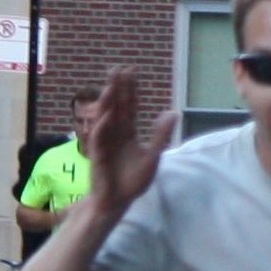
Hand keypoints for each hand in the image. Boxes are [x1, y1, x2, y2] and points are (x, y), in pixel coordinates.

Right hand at [80, 65, 172, 219]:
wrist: (118, 201)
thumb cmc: (132, 180)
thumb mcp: (152, 155)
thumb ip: (161, 135)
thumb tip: (174, 112)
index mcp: (128, 132)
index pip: (129, 106)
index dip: (130, 89)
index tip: (130, 71)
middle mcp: (115, 133)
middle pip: (115, 106)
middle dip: (115, 88)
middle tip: (116, 68)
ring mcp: (105, 142)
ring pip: (105, 117)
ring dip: (107, 102)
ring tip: (110, 86)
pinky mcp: (97, 153)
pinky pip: (99, 137)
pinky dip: (102, 125)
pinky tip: (107, 113)